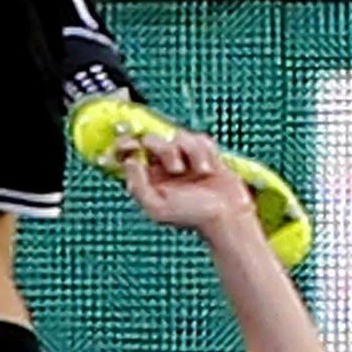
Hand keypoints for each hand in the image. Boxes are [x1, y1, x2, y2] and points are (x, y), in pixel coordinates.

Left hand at [115, 126, 255, 237]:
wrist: (228, 215)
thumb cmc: (192, 215)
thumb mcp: (158, 207)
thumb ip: (138, 185)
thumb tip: (130, 160)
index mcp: (147, 178)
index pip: (128, 154)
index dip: (124, 144)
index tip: (131, 144)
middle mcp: (162, 166)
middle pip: (152, 139)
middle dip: (164, 150)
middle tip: (177, 169)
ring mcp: (183, 157)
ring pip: (178, 136)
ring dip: (190, 152)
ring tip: (200, 173)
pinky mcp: (203, 152)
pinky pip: (199, 138)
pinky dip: (205, 152)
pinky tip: (210, 169)